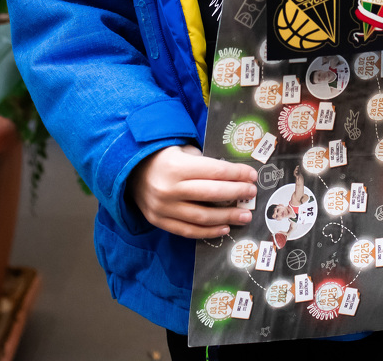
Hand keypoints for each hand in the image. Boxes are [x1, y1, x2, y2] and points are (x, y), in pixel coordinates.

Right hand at [129, 144, 258, 238]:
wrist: (130, 172)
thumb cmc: (163, 158)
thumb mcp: (182, 151)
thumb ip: (204, 163)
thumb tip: (233, 175)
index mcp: (176, 166)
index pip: (214, 171)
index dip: (236, 174)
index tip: (252, 176)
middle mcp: (169, 188)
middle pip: (211, 194)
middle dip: (236, 193)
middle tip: (252, 194)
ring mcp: (163, 208)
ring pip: (202, 217)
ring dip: (227, 217)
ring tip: (244, 216)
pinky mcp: (159, 221)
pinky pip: (188, 230)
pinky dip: (208, 232)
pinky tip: (224, 228)